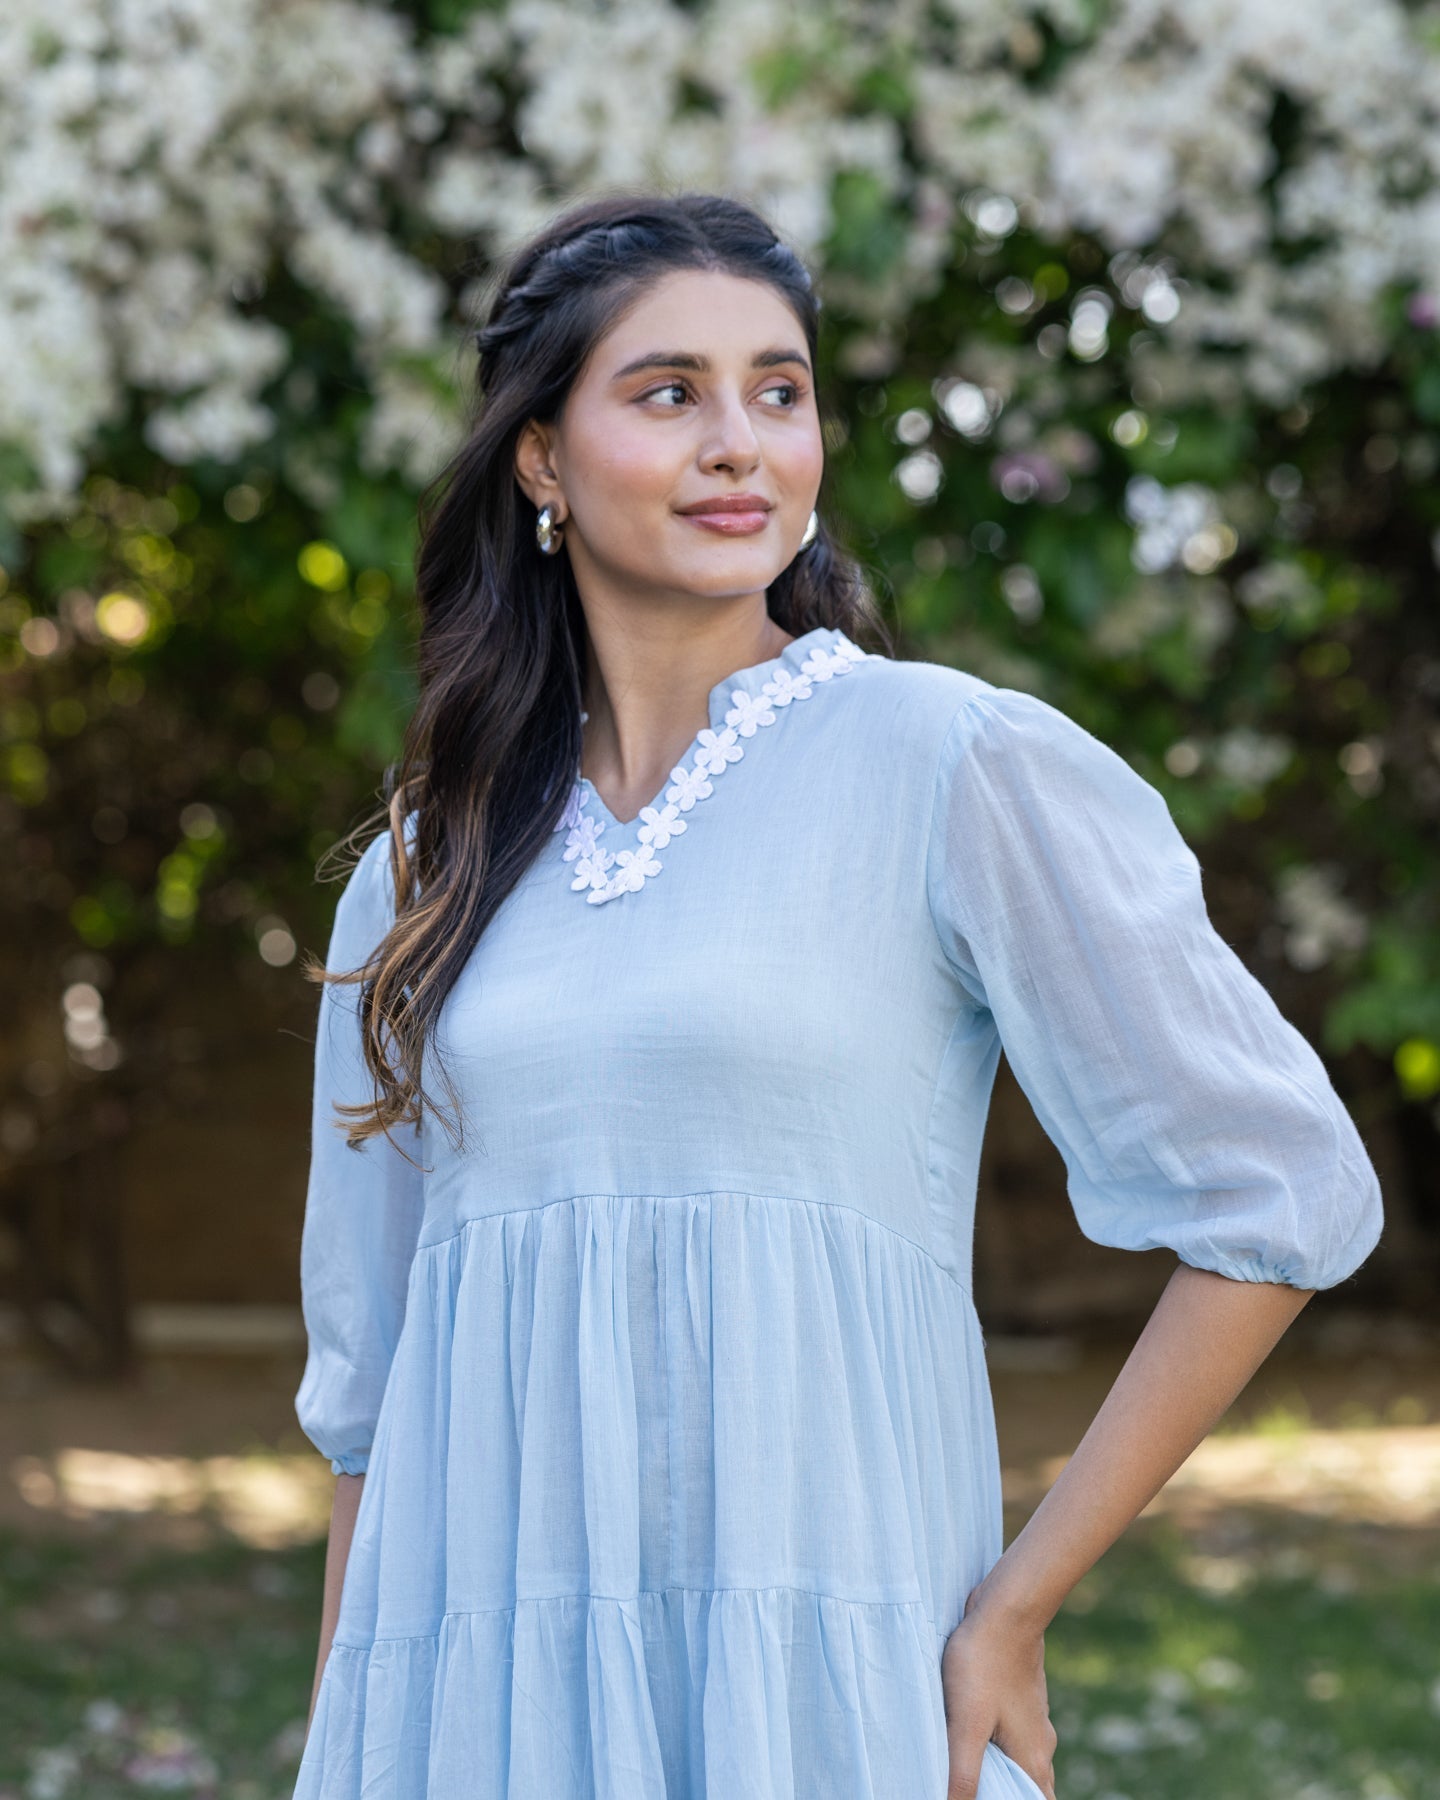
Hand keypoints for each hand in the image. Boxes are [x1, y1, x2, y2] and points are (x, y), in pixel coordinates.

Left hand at [940, 1584, 1057, 1799]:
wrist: (1006, 1609)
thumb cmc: (983, 1664)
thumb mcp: (966, 1724)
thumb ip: (963, 1773)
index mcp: (1033, 1760)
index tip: (987, 1797)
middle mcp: (1041, 1744)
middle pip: (1031, 1788)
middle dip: (1009, 1795)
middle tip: (974, 1791)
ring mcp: (1035, 1719)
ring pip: (1024, 1760)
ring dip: (1005, 1773)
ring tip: (974, 1774)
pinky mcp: (1023, 1697)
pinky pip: (1017, 1735)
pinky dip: (1002, 1747)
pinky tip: (978, 1736)